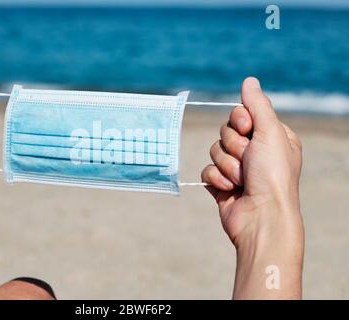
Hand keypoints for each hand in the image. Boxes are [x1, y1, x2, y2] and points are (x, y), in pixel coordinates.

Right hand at [201, 77, 303, 298]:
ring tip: (242, 179)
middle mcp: (255, 151)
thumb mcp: (270, 132)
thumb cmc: (272, 175)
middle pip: (225, 131)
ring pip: (214, 150)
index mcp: (271, 137)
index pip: (242, 114)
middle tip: (248, 160)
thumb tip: (249, 80)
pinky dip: (216, 179)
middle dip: (234, 147)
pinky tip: (230, 189)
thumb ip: (257, 105)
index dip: (240, 121)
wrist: (261, 216)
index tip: (249, 130)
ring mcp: (237, 168)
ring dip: (227, 165)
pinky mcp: (221, 183)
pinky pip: (207, 169)